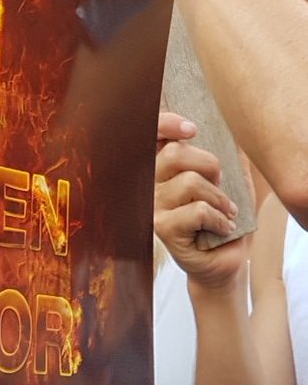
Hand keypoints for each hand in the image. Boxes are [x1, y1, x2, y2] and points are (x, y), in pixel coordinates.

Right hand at [155, 112, 244, 290]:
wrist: (224, 260)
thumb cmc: (223, 217)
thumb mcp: (230, 181)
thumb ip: (226, 154)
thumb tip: (233, 128)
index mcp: (162, 168)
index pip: (153, 135)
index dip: (166, 124)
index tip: (191, 129)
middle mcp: (150, 184)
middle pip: (174, 154)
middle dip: (209, 165)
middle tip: (220, 184)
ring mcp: (153, 206)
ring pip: (189, 182)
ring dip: (219, 198)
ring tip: (227, 212)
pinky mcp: (162, 227)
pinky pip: (197, 211)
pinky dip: (219, 219)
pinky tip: (222, 228)